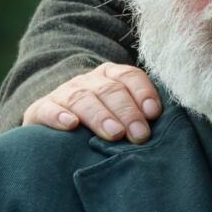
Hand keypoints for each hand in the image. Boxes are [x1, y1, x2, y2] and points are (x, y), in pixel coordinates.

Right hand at [21, 63, 159, 140]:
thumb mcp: (122, 117)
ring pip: (82, 98)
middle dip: (127, 112)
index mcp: (111, 77)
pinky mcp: (41, 109)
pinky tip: (71, 125)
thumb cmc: (102, 123)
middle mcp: (88, 81)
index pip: (129, 76)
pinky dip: (59, 116)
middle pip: (109, 90)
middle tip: (139, 135)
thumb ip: (141, 117)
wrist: (56, 123)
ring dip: (100, 115)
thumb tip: (170, 133)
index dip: (143, 92)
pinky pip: (48, 109)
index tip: (153, 113)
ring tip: (113, 133)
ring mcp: (64, 93)